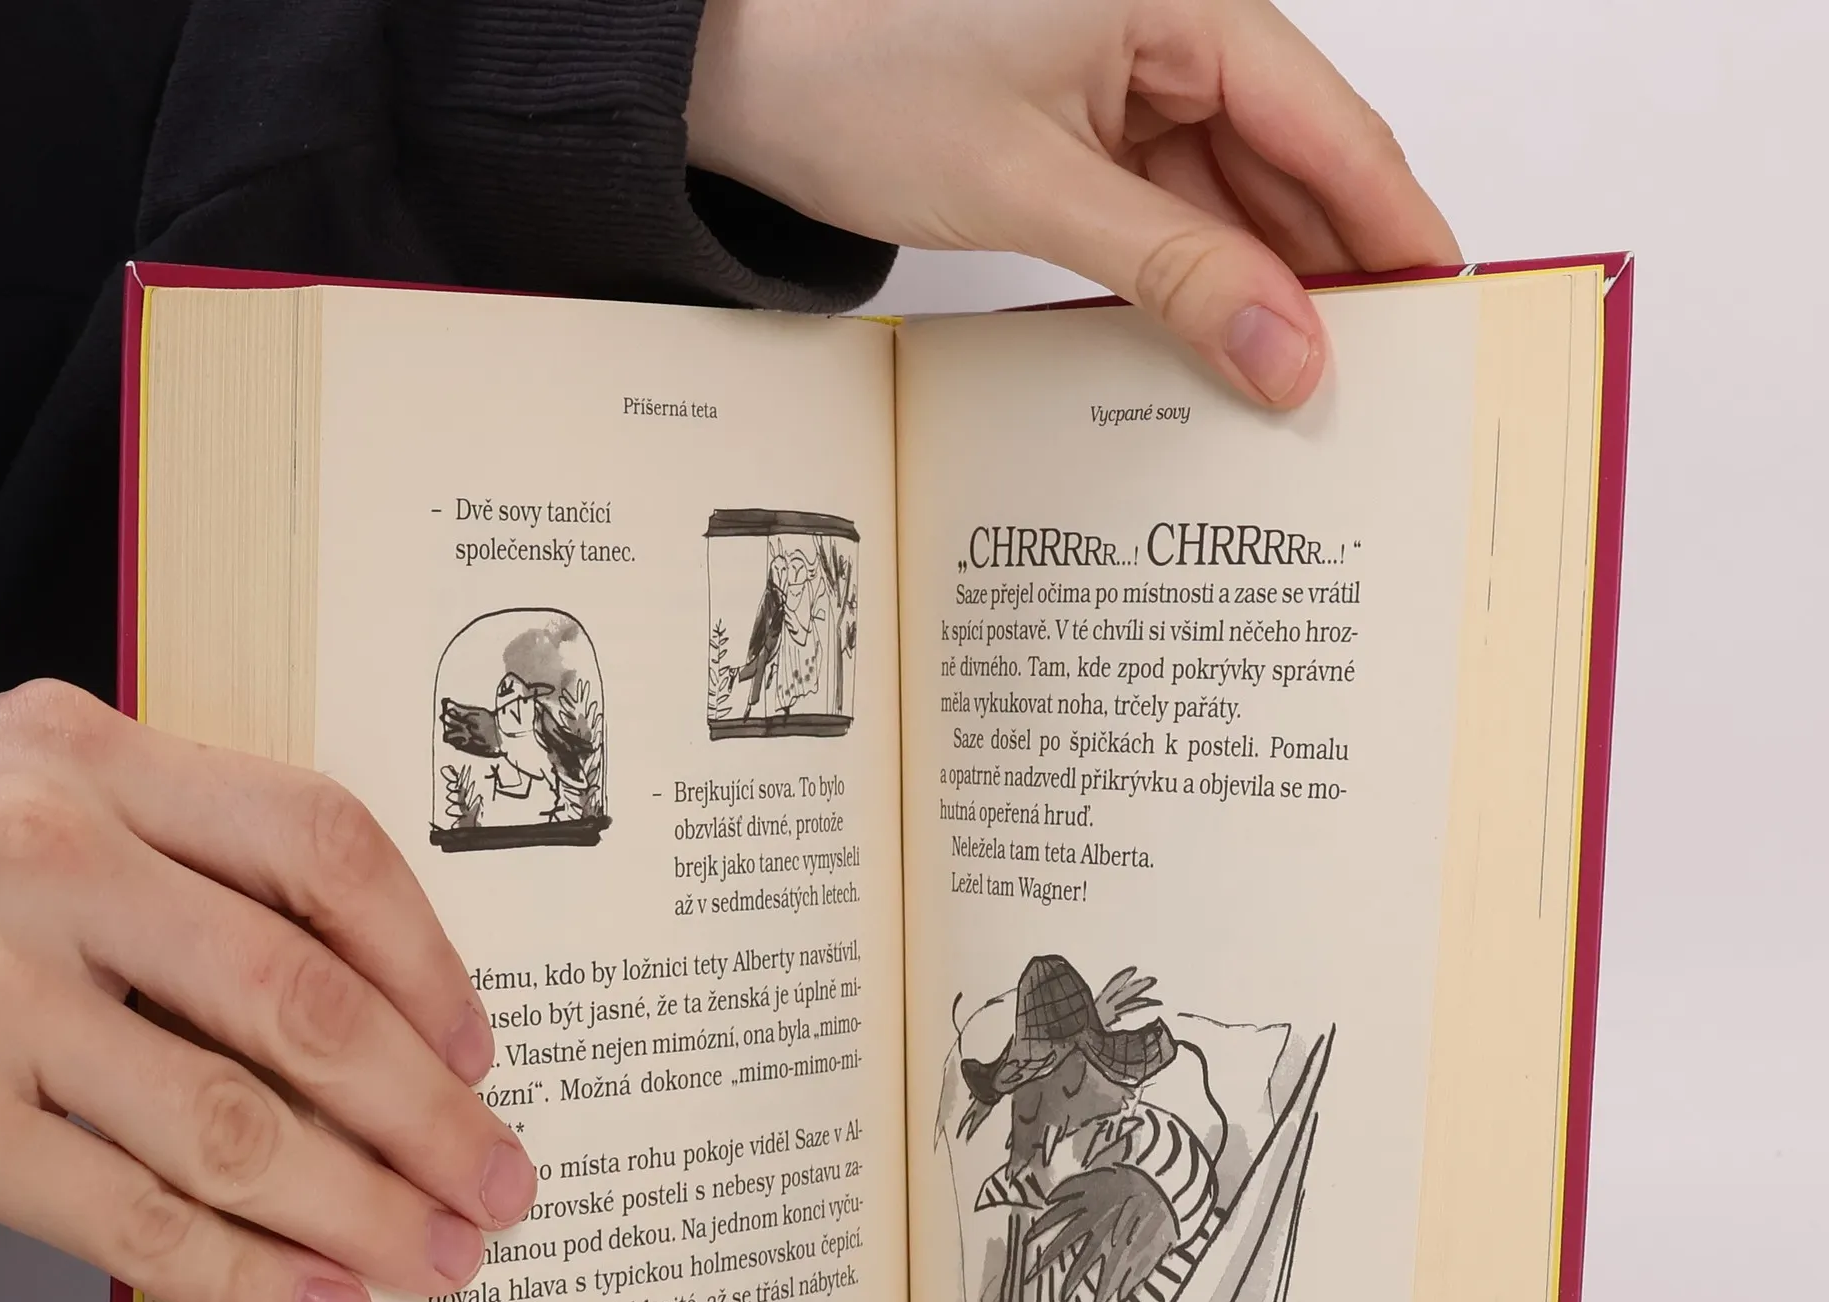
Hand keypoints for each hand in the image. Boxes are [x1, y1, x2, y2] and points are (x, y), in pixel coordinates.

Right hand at [0, 683, 535, 1301]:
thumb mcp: (36, 801)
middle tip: (499, 1182)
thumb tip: (381, 1012)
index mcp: (89, 756)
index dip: (426, 956)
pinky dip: (243, 1278)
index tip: (479, 1046)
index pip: (319, 843)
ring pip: (234, 1125)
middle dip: (425, 1112)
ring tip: (436, 1259)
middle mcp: (41, 858)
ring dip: (360, 1210)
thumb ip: (185, 860)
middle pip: (299, 999)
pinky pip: (134, 1219)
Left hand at [689, 0, 1457, 406]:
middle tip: (1377, 380)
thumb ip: (1174, 271)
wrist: (741, 80)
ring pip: (1235, 192)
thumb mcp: (1035, 187)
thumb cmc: (860, 81)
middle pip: (1294, 160)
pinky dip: (1197, 274)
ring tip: (1302, 383)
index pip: (1331, 122)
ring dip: (1263, 284)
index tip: (1442, 313)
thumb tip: (1285, 351)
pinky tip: (1220, 343)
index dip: (1393, 223)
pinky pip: (1173, 205)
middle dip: (1332, 269)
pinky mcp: (1088, 129)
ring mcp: (1130, 81)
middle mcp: (1172, 29)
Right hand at [1026, 1162, 1179, 1301]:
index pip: (1102, 1281)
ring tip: (1026, 1241)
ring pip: (1060, 1218)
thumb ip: (1138, 1275)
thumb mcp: (1159, 1249)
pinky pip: (1070, 1188)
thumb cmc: (1167, 1216)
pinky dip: (1057, 1194)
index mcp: (1118, 1244)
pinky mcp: (1093, 1181)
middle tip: (1029, 1278)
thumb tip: (1122, 1298)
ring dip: (1041, 1230)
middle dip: (1047, 1266)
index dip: (1095, 1299)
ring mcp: (1092, 1203)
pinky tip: (1047, 1200)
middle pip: (1067, 1249)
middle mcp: (1097, 1228)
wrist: (1168, 1181)